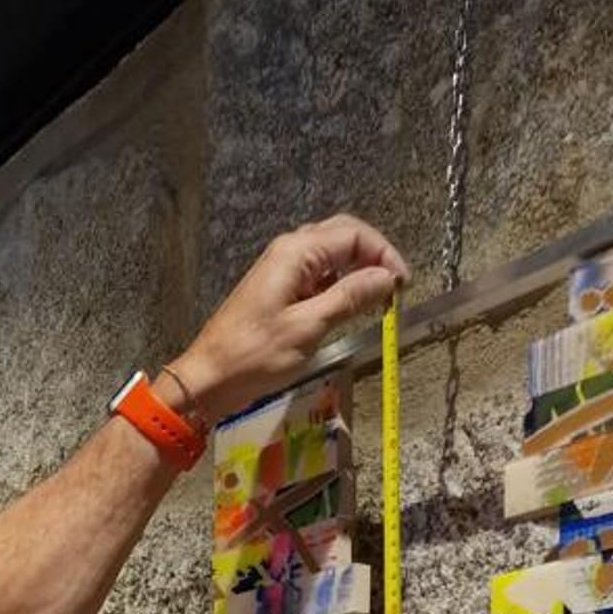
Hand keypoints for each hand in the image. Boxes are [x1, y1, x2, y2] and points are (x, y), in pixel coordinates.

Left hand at [171, 214, 408, 423]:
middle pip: (343, 235)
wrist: (210, 378)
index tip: (402, 284)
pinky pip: (317, 273)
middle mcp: (289, 251)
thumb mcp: (309, 327)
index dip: (384, 254)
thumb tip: (387, 278)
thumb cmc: (255, 356)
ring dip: (357, 269)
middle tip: (394, 286)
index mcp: (296, 252)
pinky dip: (339, 283)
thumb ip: (350, 298)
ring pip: (331, 253)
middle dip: (373, 255)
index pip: (354, 235)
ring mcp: (282, 268)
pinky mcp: (278, 288)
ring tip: (377, 296)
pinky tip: (349, 304)